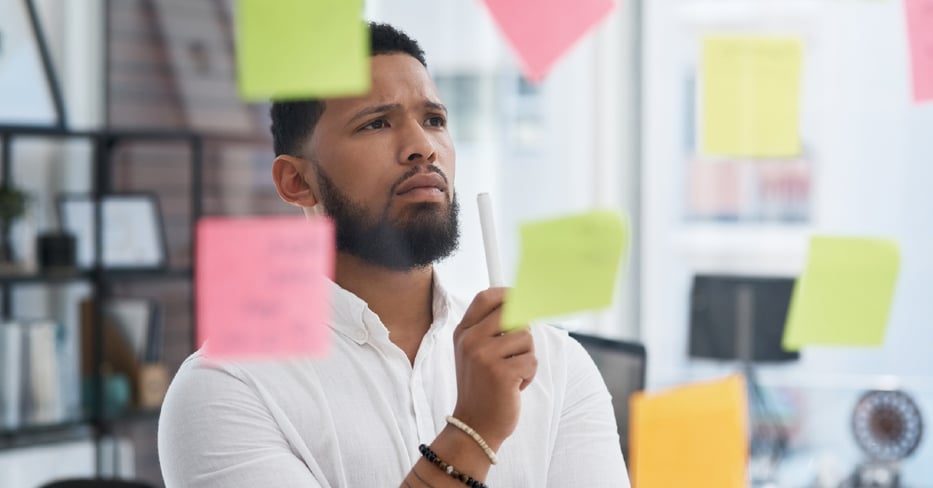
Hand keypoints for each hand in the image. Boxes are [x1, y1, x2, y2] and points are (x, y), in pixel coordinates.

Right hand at [451, 288, 536, 451]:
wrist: (474, 425)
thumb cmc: (483, 387)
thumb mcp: (477, 353)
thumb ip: (493, 329)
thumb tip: (524, 302)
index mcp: (463, 332)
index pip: (486, 298)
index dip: (507, 294)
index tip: (522, 298)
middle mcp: (470, 340)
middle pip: (512, 313)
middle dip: (523, 332)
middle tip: (518, 351)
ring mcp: (484, 356)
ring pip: (526, 338)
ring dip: (526, 357)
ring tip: (511, 374)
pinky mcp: (500, 373)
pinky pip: (531, 360)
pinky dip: (529, 375)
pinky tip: (514, 387)